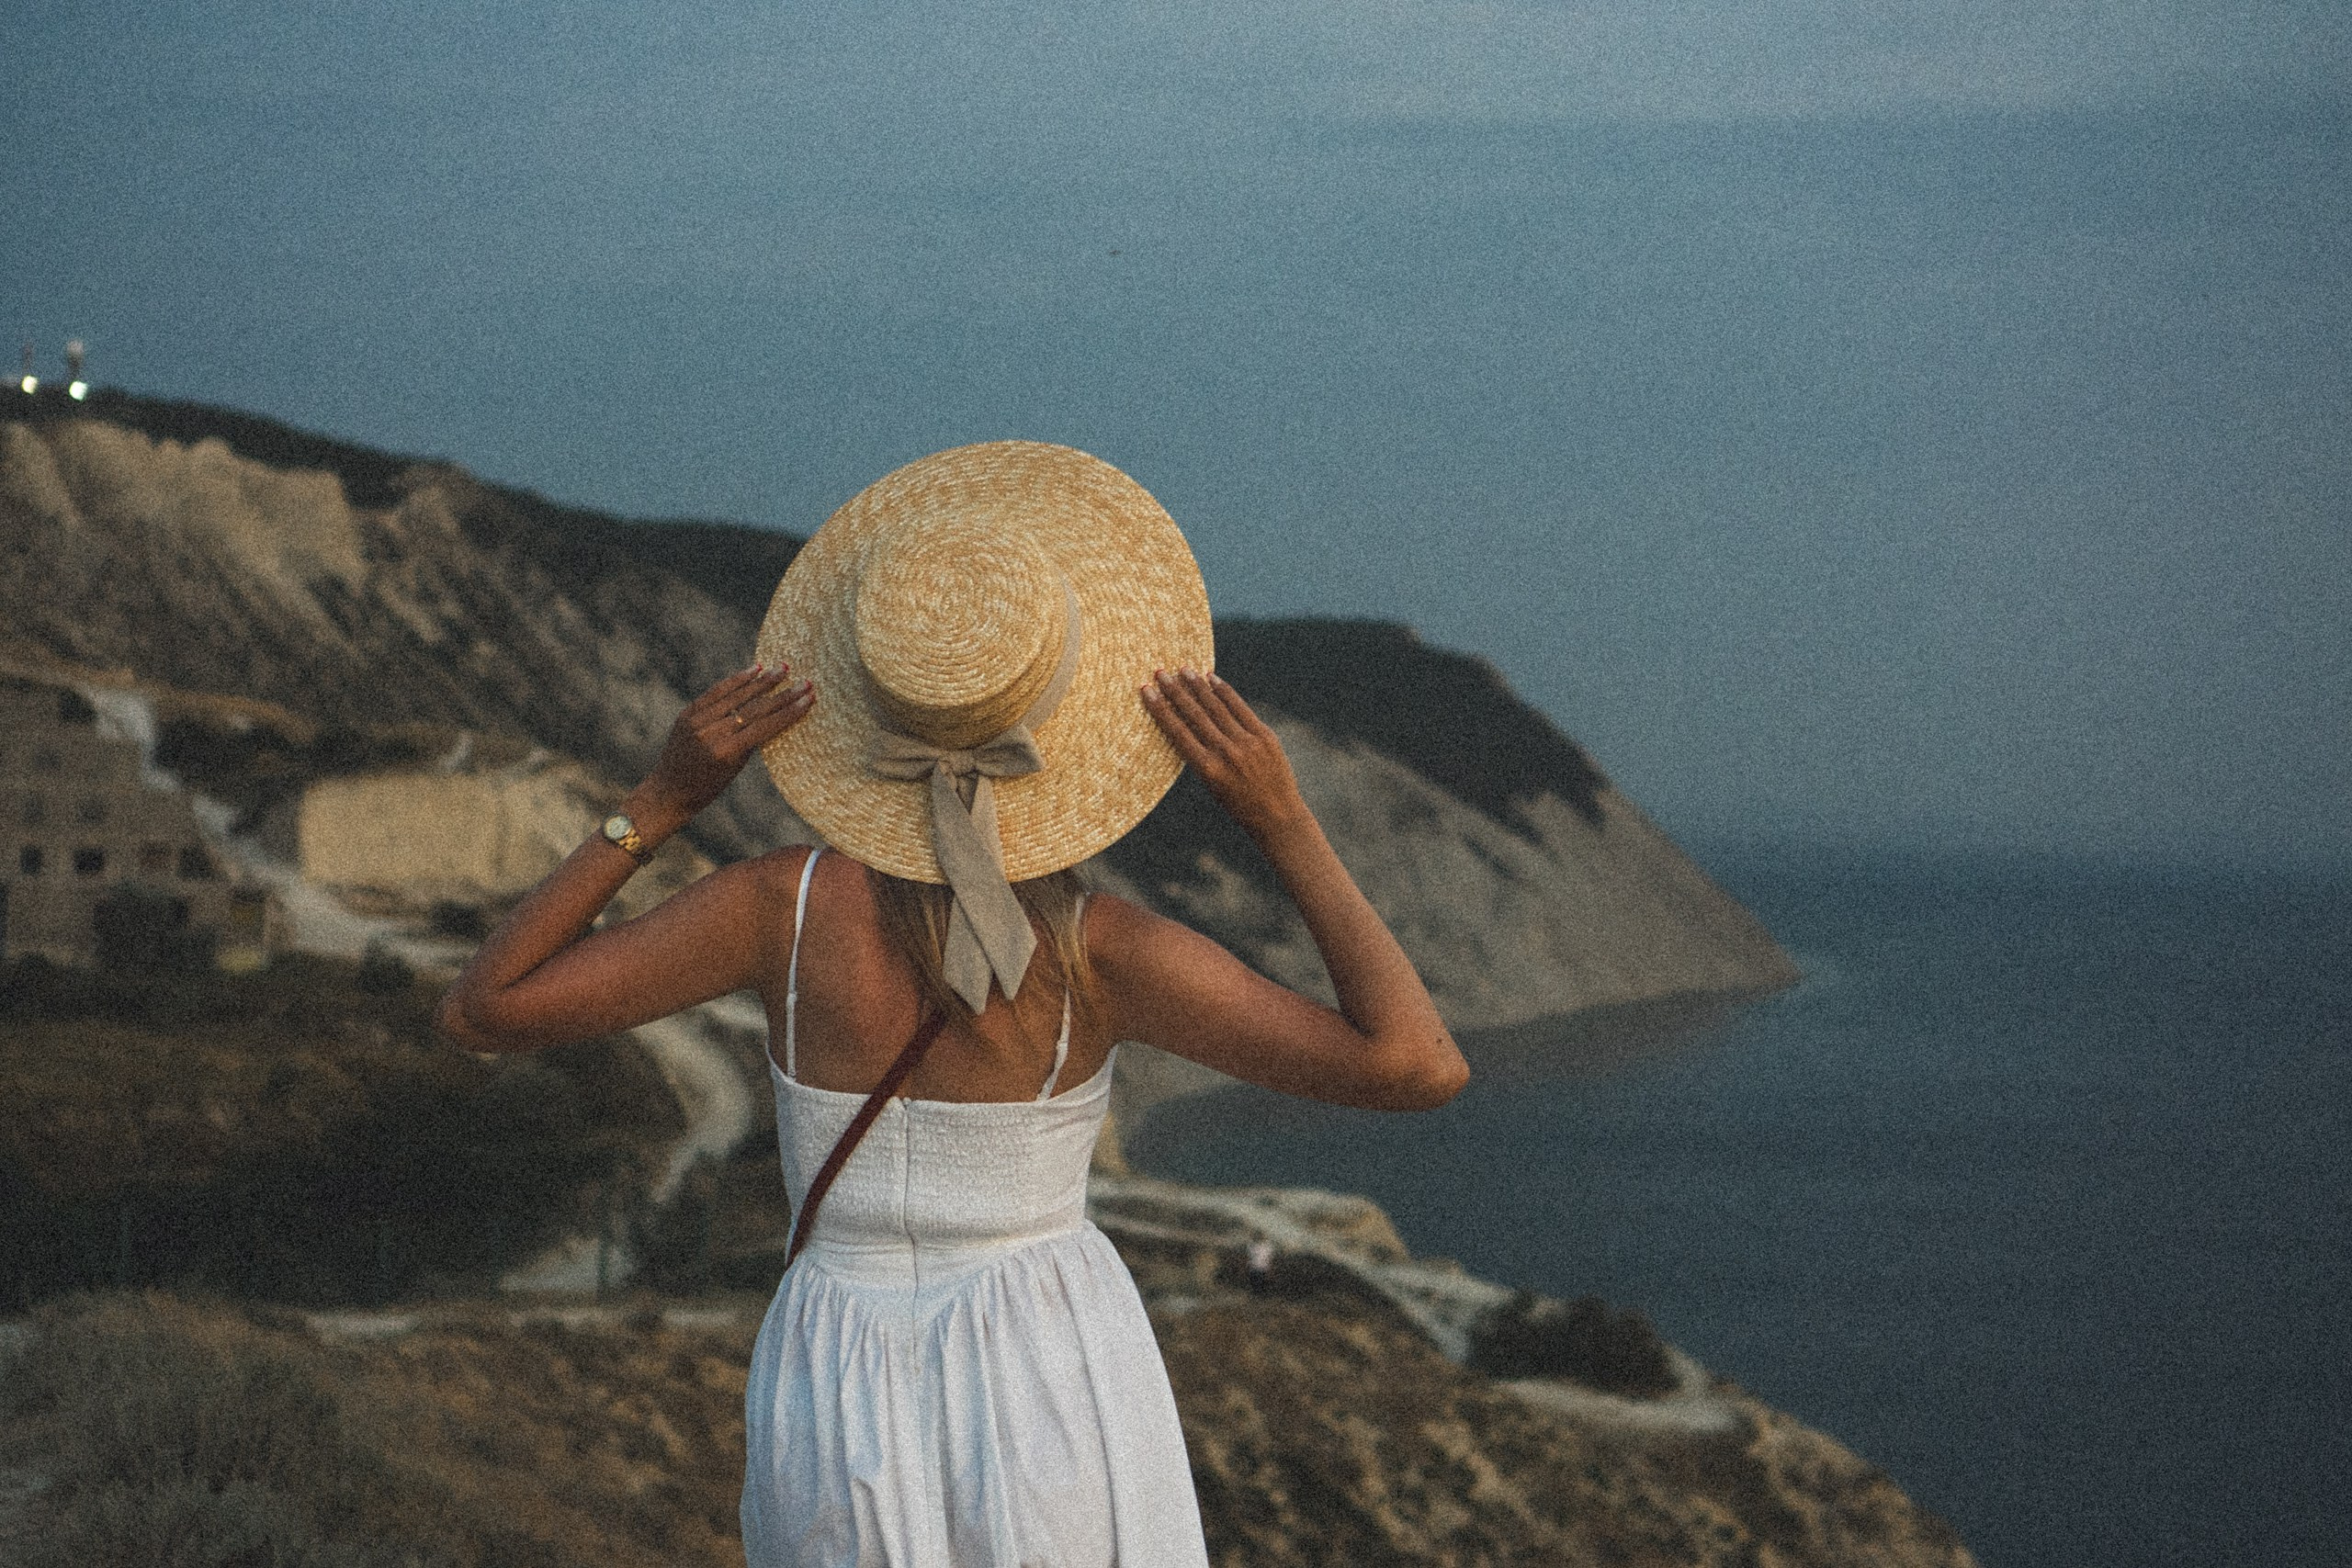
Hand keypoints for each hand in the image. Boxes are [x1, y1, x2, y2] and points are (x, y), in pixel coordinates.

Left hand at [638, 664, 814, 824]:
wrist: (669, 790)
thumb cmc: (708, 787)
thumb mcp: (734, 768)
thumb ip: (749, 741)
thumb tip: (770, 712)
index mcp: (726, 752)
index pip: (765, 727)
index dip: (789, 712)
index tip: (809, 698)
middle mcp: (711, 733)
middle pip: (754, 709)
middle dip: (782, 694)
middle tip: (805, 682)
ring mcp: (696, 721)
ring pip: (735, 696)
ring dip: (761, 681)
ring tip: (782, 668)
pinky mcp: (687, 713)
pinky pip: (715, 693)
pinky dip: (735, 681)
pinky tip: (753, 670)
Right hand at [1143, 668, 1309, 840]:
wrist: (1278, 815)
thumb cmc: (1239, 804)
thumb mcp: (1212, 785)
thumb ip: (1200, 756)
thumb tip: (1187, 721)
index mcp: (1207, 769)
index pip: (1177, 732)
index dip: (1160, 708)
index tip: (1146, 690)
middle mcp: (1225, 753)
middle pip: (1195, 714)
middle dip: (1175, 690)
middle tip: (1160, 672)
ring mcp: (1247, 742)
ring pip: (1216, 706)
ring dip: (1197, 685)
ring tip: (1183, 669)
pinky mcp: (1264, 735)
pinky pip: (1240, 707)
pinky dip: (1224, 691)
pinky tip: (1212, 678)